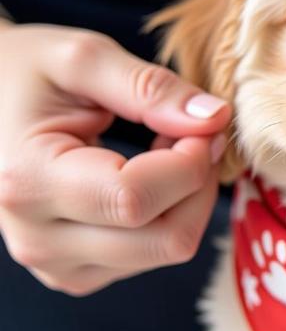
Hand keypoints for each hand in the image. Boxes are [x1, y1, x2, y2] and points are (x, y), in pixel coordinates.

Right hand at [0, 22, 230, 294]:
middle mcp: (39, 239)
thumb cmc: (23, 73)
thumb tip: (215, 119)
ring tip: (164, 148)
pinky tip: (151, 176)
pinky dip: (171, 215)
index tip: (202, 123)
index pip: (137, 198)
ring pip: (168, 250)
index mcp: (27, 182)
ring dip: (188, 197)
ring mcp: (58, 265)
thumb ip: (151, 88)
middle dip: (200, 183)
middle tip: (196, 133)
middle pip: (167, 239)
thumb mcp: (81, 58)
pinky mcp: (78, 273)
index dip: (190, 162)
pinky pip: (154, 255)